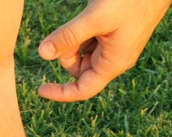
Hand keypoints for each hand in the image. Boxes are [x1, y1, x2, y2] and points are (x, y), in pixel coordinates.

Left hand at [37, 0, 171, 101]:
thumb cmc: (130, 0)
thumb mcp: (96, 18)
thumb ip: (69, 36)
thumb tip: (42, 54)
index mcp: (113, 64)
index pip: (83, 90)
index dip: (60, 92)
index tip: (40, 89)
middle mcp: (114, 60)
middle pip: (79, 69)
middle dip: (68, 52)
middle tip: (70, 30)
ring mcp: (115, 47)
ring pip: (83, 53)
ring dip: (75, 40)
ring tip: (86, 18)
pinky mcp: (114, 34)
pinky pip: (91, 40)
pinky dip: (83, 31)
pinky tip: (89, 16)